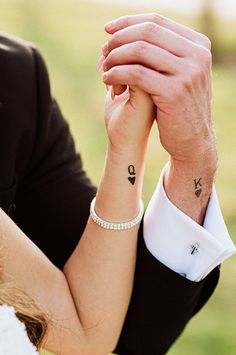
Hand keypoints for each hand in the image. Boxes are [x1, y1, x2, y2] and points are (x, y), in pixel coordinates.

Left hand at [102, 13, 216, 167]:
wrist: (192, 142)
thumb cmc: (178, 109)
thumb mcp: (179, 76)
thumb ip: (164, 54)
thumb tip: (128, 33)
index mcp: (198, 46)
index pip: (157, 21)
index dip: (128, 22)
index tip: (107, 30)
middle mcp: (197, 55)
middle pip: (147, 31)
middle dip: (118, 39)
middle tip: (103, 52)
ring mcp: (187, 73)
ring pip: (140, 50)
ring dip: (115, 57)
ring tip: (104, 69)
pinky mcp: (174, 91)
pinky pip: (136, 73)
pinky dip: (116, 74)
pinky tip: (107, 82)